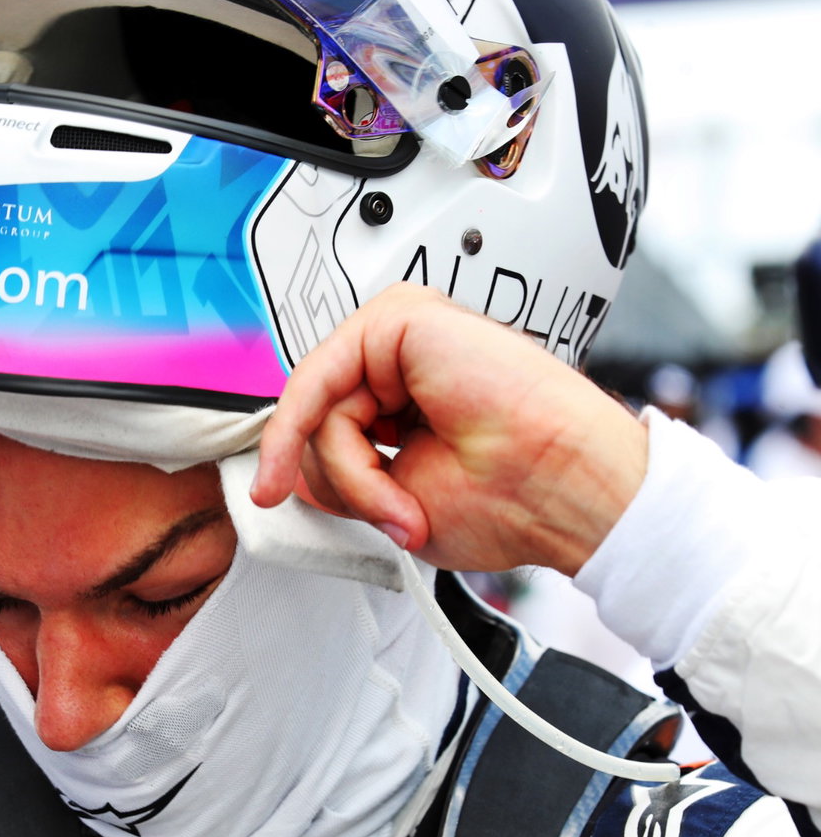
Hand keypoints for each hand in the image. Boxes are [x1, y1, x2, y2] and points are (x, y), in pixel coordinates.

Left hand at [251, 283, 647, 575]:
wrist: (565, 490)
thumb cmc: (512, 501)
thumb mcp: (394, 498)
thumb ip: (340, 473)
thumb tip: (285, 470)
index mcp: (407, 397)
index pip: (323, 419)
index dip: (296, 461)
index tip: (272, 494)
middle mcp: (403, 362)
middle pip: (312, 415)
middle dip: (337, 480)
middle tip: (398, 518)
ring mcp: (403, 338)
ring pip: (316, 407)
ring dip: (350, 476)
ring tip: (406, 506)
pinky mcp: (402, 318)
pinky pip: (321, 383)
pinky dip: (339, 446)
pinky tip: (374, 477)